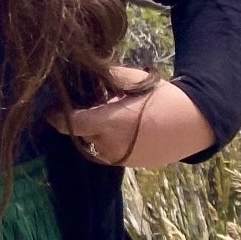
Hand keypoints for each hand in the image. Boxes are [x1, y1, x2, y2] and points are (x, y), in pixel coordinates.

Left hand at [46, 66, 215, 167]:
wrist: (191, 123)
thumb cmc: (158, 96)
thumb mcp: (130, 80)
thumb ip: (105, 79)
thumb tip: (84, 73)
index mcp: (108, 122)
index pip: (71, 123)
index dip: (57, 117)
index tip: (49, 110)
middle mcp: (110, 145)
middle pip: (82, 134)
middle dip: (80, 121)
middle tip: (83, 104)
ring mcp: (120, 159)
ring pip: (95, 145)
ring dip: (95, 133)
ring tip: (106, 114)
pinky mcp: (130, 166)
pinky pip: (109, 153)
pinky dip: (108, 141)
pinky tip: (120, 127)